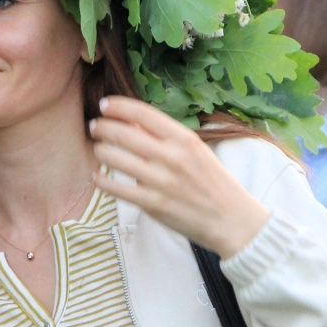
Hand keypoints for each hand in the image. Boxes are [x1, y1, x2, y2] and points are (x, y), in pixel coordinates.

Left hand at [89, 96, 270, 257]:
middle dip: (102, 127)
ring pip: (115, 159)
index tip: (104, 105)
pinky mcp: (153, 204)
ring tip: (98, 149)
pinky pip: (117, 189)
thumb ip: (165, 136)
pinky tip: (98, 177)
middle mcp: (171, 157)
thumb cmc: (214, 182)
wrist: (232, 220)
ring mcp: (161, 181)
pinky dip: (103, 180)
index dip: (118, 106)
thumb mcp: (196, 150)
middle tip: (94, 126)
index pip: (143, 113)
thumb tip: (133, 121)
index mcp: (184, 139)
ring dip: (100, 151)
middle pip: (123, 134)